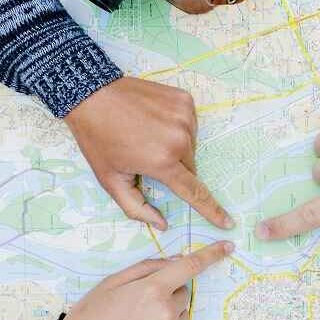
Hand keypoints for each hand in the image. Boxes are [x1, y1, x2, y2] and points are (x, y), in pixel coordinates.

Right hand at [58, 241, 233, 319]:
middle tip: (140, 304)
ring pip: (181, 314)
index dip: (211, 254)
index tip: (228, 247)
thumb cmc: (92, 316)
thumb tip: (176, 261)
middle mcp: (168, 313)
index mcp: (153, 290)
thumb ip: (148, 268)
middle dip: (168, 293)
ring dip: (168, 314)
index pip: (190, 267)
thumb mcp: (113, 281)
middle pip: (183, 292)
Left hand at [65, 77, 232, 230]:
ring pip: (191, 146)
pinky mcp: (184, 100)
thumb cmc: (98, 140)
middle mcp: (179, 139)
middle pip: (190, 167)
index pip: (194, 192)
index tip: (228, 222)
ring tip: (148, 135)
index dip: (212, 210)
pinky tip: (155, 121)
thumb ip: (137, 208)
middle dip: (174, 169)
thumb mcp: (110, 180)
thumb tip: (162, 224)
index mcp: (162, 162)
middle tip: (147, 157)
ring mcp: (184, 116)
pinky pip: (189, 124)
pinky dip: (177, 127)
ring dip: (176, 148)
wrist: (91, 94)